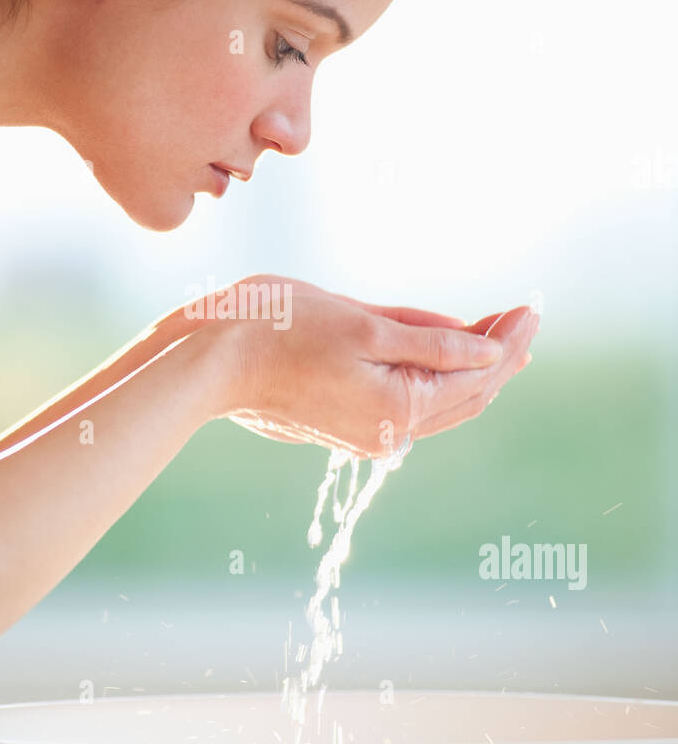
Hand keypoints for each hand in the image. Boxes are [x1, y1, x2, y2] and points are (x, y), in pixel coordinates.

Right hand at [214, 275, 537, 456]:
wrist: (211, 362)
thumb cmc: (281, 329)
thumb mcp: (366, 325)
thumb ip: (434, 342)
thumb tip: (490, 352)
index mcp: (399, 408)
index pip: (478, 375)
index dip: (509, 340)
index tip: (532, 308)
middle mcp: (389, 435)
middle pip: (466, 396)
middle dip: (499, 355)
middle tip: (525, 317)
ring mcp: (368, 436)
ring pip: (440, 404)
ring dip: (472, 370)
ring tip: (499, 335)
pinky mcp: (347, 427)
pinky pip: (411, 406)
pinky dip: (437, 380)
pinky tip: (447, 357)